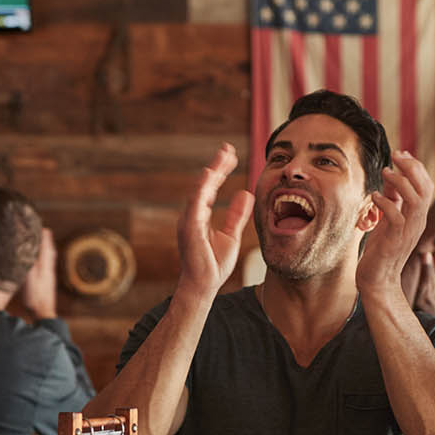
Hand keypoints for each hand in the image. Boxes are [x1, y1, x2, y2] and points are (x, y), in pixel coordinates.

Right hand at [16, 228, 57, 319]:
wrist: (44, 313)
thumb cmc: (35, 297)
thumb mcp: (29, 279)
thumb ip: (28, 263)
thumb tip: (27, 247)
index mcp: (45, 265)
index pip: (45, 244)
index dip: (41, 233)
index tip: (37, 223)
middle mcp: (49, 268)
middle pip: (49, 248)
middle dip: (44, 237)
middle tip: (40, 228)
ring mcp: (49, 275)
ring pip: (49, 256)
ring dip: (45, 246)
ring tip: (41, 239)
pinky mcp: (48, 281)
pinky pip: (47, 263)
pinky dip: (44, 256)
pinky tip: (40, 259)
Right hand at [173, 143, 255, 298]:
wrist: (204, 285)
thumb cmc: (214, 264)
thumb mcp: (231, 235)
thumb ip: (236, 215)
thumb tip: (244, 193)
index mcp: (201, 214)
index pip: (211, 187)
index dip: (221, 170)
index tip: (231, 155)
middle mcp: (193, 214)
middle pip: (205, 184)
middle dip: (217, 165)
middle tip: (228, 148)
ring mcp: (189, 220)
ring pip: (200, 190)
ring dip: (211, 173)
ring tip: (222, 158)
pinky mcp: (190, 228)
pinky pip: (195, 204)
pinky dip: (202, 189)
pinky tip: (210, 176)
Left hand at [358, 151, 434, 292]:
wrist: (378, 280)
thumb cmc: (381, 250)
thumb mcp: (388, 220)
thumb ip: (392, 200)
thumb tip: (390, 178)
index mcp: (418, 217)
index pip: (426, 185)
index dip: (415, 167)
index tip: (400, 153)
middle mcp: (418, 222)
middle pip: (425, 188)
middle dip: (412, 168)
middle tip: (396, 155)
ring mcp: (409, 231)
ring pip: (416, 200)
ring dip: (401, 182)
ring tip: (385, 172)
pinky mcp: (396, 240)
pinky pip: (397, 216)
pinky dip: (387, 202)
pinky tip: (375, 196)